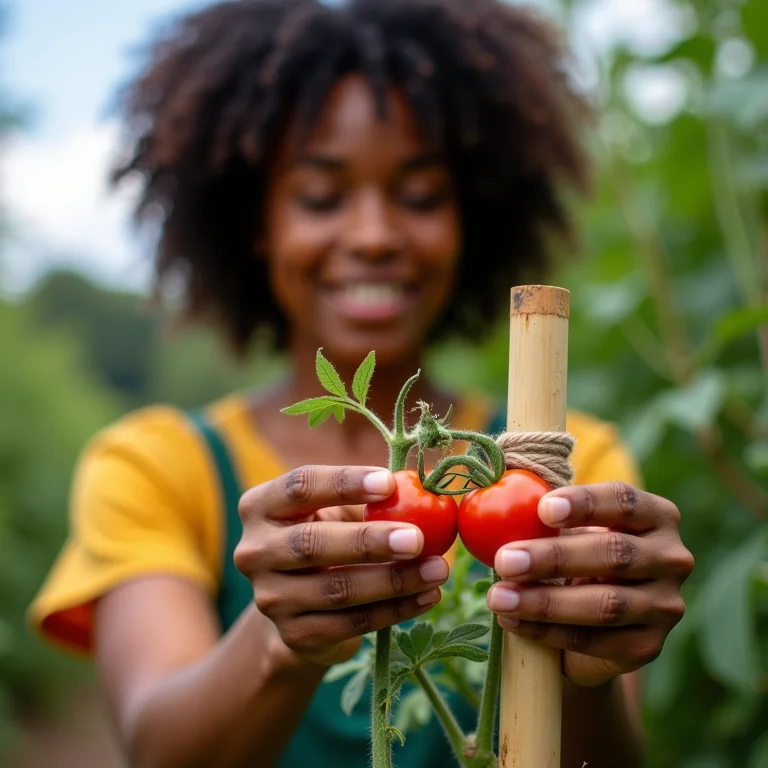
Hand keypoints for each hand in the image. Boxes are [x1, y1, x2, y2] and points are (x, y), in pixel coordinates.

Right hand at [234, 465, 448, 666]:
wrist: (299, 605)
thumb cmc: (329, 536)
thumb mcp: (338, 511)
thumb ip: (370, 498)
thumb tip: (426, 484)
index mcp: (261, 506)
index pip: (299, 486)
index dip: (344, 483)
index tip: (390, 483)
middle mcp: (254, 551)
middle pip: (311, 543)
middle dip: (368, 541)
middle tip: (417, 538)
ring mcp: (269, 598)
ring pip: (336, 589)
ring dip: (393, 581)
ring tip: (437, 569)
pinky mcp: (293, 635)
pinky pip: (351, 623)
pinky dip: (395, 610)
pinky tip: (427, 597)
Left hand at [486, 482, 693, 686]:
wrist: (593, 619)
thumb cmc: (573, 554)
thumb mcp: (565, 529)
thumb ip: (543, 515)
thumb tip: (500, 500)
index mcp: (656, 515)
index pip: (625, 501)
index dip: (585, 503)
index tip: (543, 509)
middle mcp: (672, 558)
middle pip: (615, 553)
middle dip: (553, 557)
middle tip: (504, 559)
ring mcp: (666, 605)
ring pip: (606, 604)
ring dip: (545, 602)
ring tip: (498, 597)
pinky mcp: (649, 646)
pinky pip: (595, 641)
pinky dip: (547, 632)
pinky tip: (512, 621)